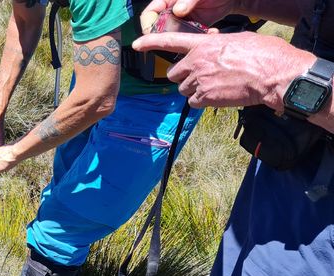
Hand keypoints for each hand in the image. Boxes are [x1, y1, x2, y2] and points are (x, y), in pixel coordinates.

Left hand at [132, 31, 314, 109]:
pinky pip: (193, 102)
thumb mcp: (237, 40)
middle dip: (184, 76)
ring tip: (215, 85)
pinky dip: (202, 101)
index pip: (170, 41)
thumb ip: (216, 46)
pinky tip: (217, 95)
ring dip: (194, 89)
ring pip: (183, 89)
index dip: (150, 42)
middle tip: (201, 76)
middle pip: (174, 73)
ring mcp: (199, 81)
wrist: (273, 74)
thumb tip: (211, 50)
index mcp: (204, 44)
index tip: (137, 45)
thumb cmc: (263, 54)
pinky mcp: (205, 97)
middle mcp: (196, 62)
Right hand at [138, 0, 236, 29]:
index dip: (148, 25)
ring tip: (197, 34)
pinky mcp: (192, 27)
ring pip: (173, 34)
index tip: (153, 34)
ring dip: (183, 38)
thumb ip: (188, 0)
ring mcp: (182, 20)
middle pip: (158, 28)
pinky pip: (188, 36)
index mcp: (167, 0)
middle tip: (179, 37)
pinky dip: (195, 38)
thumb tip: (178, 10)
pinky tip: (208, 33)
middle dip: (167, 35)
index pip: (149, 14)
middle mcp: (172, 11)